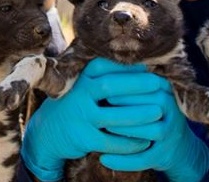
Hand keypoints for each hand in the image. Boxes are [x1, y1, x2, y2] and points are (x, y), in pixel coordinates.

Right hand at [20, 58, 163, 181]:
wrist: (50, 130)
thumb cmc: (79, 103)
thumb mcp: (86, 85)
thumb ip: (109, 75)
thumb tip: (144, 66)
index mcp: (82, 78)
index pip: (106, 67)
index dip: (129, 68)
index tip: (150, 68)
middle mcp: (79, 94)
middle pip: (109, 86)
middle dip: (136, 85)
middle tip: (159, 84)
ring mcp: (80, 117)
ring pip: (113, 116)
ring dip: (138, 115)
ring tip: (159, 112)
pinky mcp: (83, 138)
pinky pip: (111, 141)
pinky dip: (130, 142)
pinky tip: (145, 140)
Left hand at [103, 83, 208, 180]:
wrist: (174, 144)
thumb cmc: (148, 110)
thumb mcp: (143, 93)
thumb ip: (126, 81)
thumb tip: (98, 65)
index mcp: (164, 91)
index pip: (146, 86)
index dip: (123, 87)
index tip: (101, 86)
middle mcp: (171, 111)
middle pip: (149, 109)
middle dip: (123, 108)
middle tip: (100, 107)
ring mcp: (170, 134)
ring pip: (147, 133)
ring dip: (124, 132)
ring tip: (103, 128)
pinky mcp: (163, 156)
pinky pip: (143, 159)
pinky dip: (123, 161)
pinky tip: (103, 160)